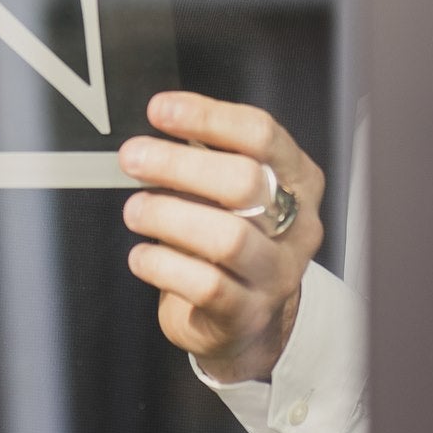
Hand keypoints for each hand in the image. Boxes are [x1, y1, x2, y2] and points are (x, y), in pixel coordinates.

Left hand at [118, 91, 324, 383]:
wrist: (248, 321)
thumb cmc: (232, 236)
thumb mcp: (233, 191)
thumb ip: (207, 155)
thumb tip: (160, 120)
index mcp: (298, 179)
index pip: (261, 134)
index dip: (207, 117)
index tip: (160, 111)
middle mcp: (298, 225)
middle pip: (245, 182)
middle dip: (179, 164)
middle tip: (134, 158)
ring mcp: (278, 274)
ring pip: (228, 238)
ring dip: (168, 216)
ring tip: (135, 209)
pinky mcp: (250, 314)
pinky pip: (206, 286)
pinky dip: (163, 265)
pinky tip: (141, 255)